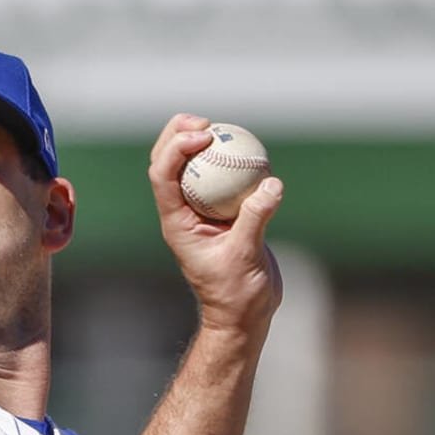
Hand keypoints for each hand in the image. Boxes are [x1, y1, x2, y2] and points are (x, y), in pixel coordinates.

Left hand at [148, 114, 284, 335]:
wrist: (244, 313)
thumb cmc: (237, 293)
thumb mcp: (246, 256)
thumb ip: (256, 218)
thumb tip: (271, 183)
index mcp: (176, 223)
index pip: (163, 176)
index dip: (175, 148)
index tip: (204, 134)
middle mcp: (183, 213)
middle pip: (167, 163)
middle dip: (178, 134)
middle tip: (206, 121)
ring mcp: (201, 211)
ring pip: (191, 167)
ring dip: (200, 142)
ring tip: (221, 125)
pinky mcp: (222, 212)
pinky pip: (222, 178)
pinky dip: (230, 160)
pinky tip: (248, 148)